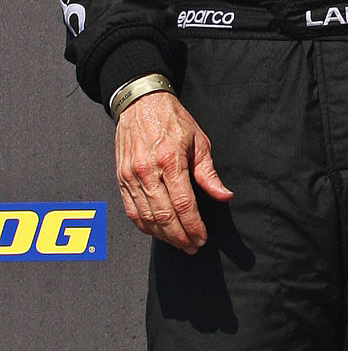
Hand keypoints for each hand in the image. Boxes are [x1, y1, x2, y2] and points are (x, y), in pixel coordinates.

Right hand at [115, 92, 231, 253]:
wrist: (140, 103)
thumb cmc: (172, 120)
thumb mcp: (198, 141)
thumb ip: (208, 173)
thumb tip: (224, 196)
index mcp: (170, 160)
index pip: (183, 204)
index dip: (193, 226)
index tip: (202, 238)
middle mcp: (147, 171)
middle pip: (164, 216)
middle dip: (180, 237)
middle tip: (192, 247)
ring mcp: (131, 176)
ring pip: (146, 217)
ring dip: (163, 235)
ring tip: (178, 243)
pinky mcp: (121, 178)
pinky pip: (131, 210)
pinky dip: (144, 226)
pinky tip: (157, 232)